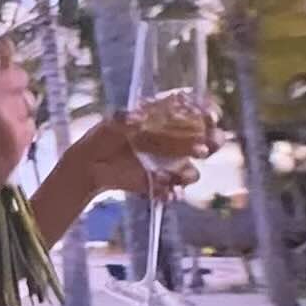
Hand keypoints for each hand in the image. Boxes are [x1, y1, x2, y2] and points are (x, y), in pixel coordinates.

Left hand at [71, 103, 215, 200]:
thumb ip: (123, 119)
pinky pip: (175, 192)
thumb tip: (131, 118)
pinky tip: (162, 190)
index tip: (211, 116)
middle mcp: (178, 142)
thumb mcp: (112, 122)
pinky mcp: (162, 185)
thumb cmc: (105, 135)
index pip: (200, 112)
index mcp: (171, 119)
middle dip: (214, 143)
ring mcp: (172, 165)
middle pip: (210, 141)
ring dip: (189, 174)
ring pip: (193, 171)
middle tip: (204, 148)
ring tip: (177, 175)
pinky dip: (171, 192)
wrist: (91, 165)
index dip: (210, 113)